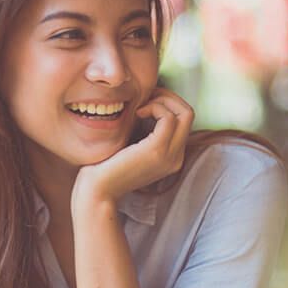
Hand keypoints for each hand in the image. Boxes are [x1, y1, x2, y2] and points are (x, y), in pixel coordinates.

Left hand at [72, 88, 193, 208]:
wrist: (98, 190)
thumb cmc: (107, 166)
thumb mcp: (132, 145)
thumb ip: (144, 130)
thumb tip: (146, 103)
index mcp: (172, 157)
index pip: (184, 121)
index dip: (167, 104)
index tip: (146, 101)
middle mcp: (176, 158)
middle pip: (189, 114)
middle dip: (169, 97)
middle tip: (146, 98)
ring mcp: (169, 155)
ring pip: (185, 113)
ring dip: (162, 100)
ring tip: (140, 107)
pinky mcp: (157, 150)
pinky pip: (168, 117)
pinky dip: (154, 107)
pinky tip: (136, 113)